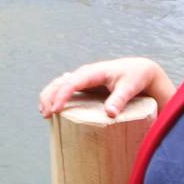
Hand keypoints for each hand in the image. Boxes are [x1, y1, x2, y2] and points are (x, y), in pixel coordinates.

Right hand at [38, 57, 170, 118]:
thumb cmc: (134, 77)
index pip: (71, 83)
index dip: (61, 96)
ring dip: (49, 97)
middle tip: (46, 115)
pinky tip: (53, 108)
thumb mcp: (129, 87)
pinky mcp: (84, 84)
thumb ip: (119, 99)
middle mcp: (83, 74)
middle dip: (49, 97)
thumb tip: (109, 114)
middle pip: (59, 83)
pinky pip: (64, 88)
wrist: (139, 69)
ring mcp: (82, 78)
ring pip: (58, 84)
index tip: (56, 110)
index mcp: (92, 72)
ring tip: (45, 113)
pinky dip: (55, 96)